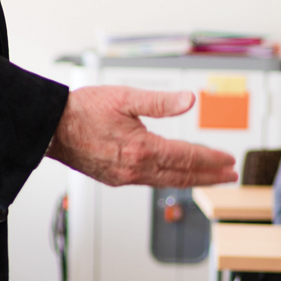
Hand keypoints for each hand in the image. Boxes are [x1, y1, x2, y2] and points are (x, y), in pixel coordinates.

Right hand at [47, 86, 238, 186]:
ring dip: (193, 180)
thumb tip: (190, 100)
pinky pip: (152, 182)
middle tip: (231, 175)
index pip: (187, 158)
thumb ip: (161, 102)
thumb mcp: (125, 98)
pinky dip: (171, 180)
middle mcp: (136, 169)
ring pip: (168, 182)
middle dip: (210, 176)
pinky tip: (177, 176)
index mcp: (142, 149)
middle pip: (183, 175)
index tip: (229, 161)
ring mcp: (126, 177)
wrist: (49, 128)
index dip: (212, 160)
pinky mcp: (116, 179)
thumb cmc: (82, 110)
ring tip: (212, 178)